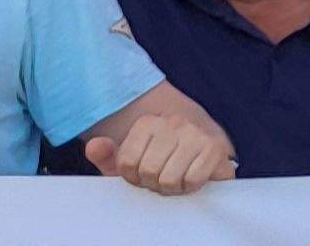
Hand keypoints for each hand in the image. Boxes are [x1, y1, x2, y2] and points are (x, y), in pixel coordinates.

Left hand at [83, 113, 232, 195]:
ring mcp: (196, 133)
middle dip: (153, 183)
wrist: (204, 153)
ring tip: (177, 178)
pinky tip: (191, 178)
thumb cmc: (162, 160)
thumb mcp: (130, 160)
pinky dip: (190, 186)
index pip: (126, 163)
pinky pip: (192, 180)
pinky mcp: (215, 148)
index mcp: (148, 122)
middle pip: (148, 171)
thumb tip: (94, 145)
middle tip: (162, 178)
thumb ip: (106, 156)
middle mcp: (173, 122)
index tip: (142, 173)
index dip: (132, 177)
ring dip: (172, 187)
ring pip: (169, 178)